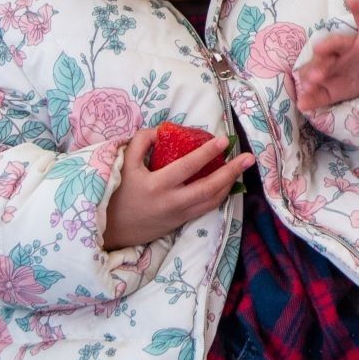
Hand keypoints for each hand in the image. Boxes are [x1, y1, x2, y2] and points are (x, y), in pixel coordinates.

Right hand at [100, 123, 253, 249]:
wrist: (109, 230)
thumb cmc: (116, 193)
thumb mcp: (123, 164)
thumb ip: (140, 143)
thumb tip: (161, 129)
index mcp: (156, 186)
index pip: (188, 167)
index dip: (207, 153)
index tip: (224, 140)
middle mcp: (172, 202)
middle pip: (209, 188)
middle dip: (231, 172)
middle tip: (249, 158)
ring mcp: (178, 215)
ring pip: (211, 201)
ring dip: (229, 184)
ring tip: (240, 168)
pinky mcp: (180, 223)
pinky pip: (205, 209)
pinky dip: (218, 196)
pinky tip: (226, 184)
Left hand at [295, 0, 358, 111]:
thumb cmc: (357, 82)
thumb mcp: (339, 92)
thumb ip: (319, 98)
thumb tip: (300, 106)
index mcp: (328, 68)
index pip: (315, 70)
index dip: (311, 78)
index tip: (306, 88)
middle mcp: (337, 55)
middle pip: (324, 58)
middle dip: (319, 66)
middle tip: (313, 77)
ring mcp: (353, 45)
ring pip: (338, 42)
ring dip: (329, 45)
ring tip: (319, 48)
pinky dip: (357, 9)